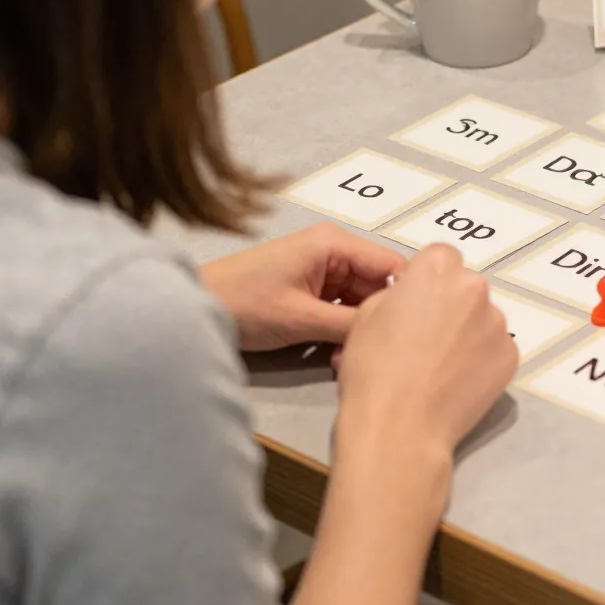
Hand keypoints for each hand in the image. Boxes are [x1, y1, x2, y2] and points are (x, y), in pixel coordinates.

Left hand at [201, 223, 403, 351]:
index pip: (391, 266)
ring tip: (349, 359)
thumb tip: (393, 333)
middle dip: (376, 318)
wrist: (192, 308)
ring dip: (358, 328)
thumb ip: (351, 324)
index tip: (412, 332)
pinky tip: (336, 355)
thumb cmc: (244, 304)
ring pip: (359, 300)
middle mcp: (333, 251)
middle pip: (376, 285)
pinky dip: (341, 330)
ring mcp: (321, 271)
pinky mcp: (309, 289)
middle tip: (374, 353)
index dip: (405, 297)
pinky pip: (340, 308)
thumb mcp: (301, 319)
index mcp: (335, 244)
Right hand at [335, 244, 517, 456]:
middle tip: (426, 338)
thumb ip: (397, 294)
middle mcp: (475, 287)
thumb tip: (412, 297)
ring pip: (481, 318)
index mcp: (438, 269)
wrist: (400, 427)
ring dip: (467, 331)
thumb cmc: (373, 369)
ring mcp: (497, 322)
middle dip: (449, 304)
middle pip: (465, 286)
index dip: (427, 280)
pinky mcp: (510, 355)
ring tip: (440, 365)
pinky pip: (494, 348)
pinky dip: (480, 359)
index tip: (415, 305)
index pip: (440, 257)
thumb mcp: (366, 315)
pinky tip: (457, 381)